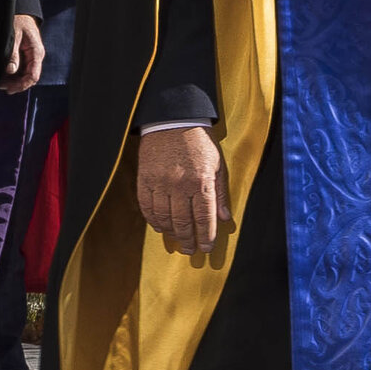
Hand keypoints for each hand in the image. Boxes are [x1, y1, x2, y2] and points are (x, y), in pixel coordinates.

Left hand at [3, 12, 44, 92]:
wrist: (21, 11)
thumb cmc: (18, 20)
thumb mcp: (13, 35)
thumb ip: (13, 53)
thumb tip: (11, 70)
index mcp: (36, 52)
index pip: (33, 76)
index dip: (21, 85)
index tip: (9, 89)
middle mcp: (36, 56)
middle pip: (29, 78)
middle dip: (15, 85)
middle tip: (0, 87)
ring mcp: (31, 57)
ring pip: (24, 75)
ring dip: (13, 80)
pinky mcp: (25, 55)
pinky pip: (21, 69)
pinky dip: (12, 74)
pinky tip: (2, 76)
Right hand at [136, 125, 225, 255]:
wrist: (173, 119)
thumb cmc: (199, 141)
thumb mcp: (217, 164)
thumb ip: (220, 193)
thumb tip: (225, 218)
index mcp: (201, 182)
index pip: (204, 218)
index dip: (206, 236)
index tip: (206, 248)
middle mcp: (179, 185)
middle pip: (183, 222)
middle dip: (188, 240)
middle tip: (191, 250)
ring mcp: (160, 183)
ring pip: (164, 217)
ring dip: (171, 232)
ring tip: (177, 240)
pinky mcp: (145, 179)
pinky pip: (147, 206)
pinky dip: (153, 219)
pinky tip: (159, 226)